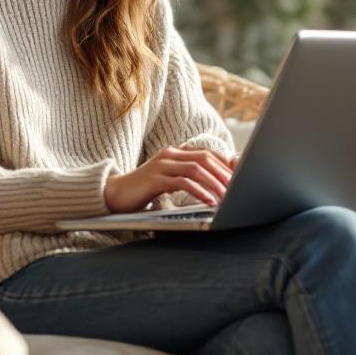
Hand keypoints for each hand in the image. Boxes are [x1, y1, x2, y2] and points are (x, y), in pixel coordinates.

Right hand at [103, 146, 235, 213]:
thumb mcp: (169, 180)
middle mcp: (170, 154)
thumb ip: (188, 177)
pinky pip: (182, 182)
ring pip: (196, 169)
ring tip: (227, 196)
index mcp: (175, 153)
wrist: (114, 193)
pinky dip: (199, 191)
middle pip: (205, 158)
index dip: (225, 164)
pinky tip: (208, 201)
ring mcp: (162, 165)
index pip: (207, 153)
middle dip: (224, 173)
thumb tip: (215, 185)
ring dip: (215, 183)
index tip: (241, 177)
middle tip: (239, 188)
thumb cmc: (144, 190)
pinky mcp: (155, 179)